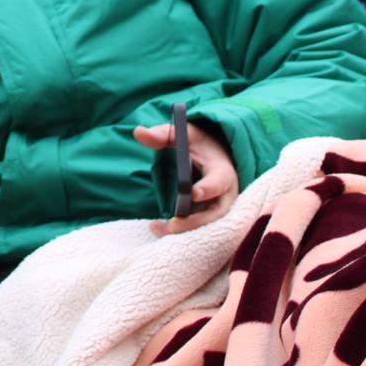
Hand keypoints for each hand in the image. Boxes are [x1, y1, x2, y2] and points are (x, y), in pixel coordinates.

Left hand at [132, 121, 238, 235]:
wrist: (217, 155)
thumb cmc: (200, 145)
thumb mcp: (185, 134)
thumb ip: (163, 134)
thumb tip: (138, 132)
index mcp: (222, 170)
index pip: (219, 181)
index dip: (207, 189)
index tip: (191, 193)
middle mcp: (227, 194)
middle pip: (216, 213)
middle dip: (195, 221)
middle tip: (171, 225)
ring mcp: (221, 208)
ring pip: (210, 226)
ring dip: (187, 231)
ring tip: (158, 229)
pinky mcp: (213, 218)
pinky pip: (203, 230)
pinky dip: (186, 234)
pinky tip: (162, 232)